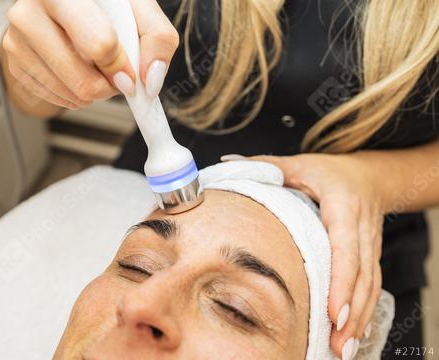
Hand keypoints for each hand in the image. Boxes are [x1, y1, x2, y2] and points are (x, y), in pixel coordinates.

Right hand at [2, 0, 178, 109]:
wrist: (66, 7)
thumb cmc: (105, 7)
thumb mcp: (139, 11)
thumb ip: (157, 39)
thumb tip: (150, 79)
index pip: (100, 43)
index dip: (121, 66)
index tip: (129, 71)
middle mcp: (32, 7)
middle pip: (83, 78)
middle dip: (108, 86)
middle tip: (116, 75)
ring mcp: (17, 35)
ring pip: (71, 93)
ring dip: (94, 92)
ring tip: (96, 69)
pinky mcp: (14, 60)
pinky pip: (56, 98)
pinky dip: (76, 95)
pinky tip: (78, 73)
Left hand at [225, 153, 385, 358]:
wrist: (371, 177)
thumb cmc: (329, 172)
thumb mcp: (299, 164)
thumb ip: (265, 165)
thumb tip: (227, 163)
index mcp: (343, 205)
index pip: (344, 246)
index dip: (340, 280)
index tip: (332, 310)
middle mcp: (361, 228)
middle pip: (361, 274)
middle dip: (350, 311)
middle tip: (336, 342)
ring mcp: (370, 245)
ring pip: (370, 286)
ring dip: (359, 319)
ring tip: (343, 348)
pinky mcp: (371, 257)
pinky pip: (372, 288)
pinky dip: (363, 313)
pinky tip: (352, 336)